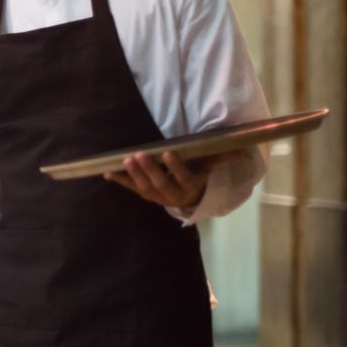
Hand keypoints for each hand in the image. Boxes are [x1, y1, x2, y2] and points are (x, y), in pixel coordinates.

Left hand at [103, 151, 234, 209]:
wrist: (187, 197)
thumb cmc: (197, 175)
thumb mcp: (208, 167)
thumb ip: (218, 158)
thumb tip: (239, 149)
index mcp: (190, 186)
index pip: (184, 177)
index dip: (175, 167)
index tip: (167, 153)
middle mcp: (172, 195)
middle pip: (160, 183)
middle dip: (149, 170)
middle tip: (139, 155)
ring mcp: (156, 197)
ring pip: (144, 187)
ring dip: (133, 174)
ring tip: (126, 160)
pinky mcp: (144, 195)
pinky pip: (131, 188)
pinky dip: (120, 181)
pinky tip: (107, 173)